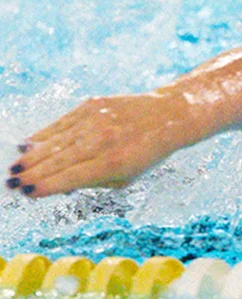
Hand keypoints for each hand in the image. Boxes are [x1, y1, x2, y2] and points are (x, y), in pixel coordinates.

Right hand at [8, 93, 189, 197]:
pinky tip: (28, 144)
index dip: (46, 186)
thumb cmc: (146, 153)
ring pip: (56, 140)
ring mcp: (97, 119)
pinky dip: (45, 134)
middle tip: (11, 183)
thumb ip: (92, 182)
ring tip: (15, 167)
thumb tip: (55, 185)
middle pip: (59, 160)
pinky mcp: (93, 104)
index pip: (71, 177)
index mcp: (114, 162)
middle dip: (32, 173)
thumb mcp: (125, 177)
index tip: (26, 193)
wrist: (168, 116)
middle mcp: (104, 139)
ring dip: (32, 156)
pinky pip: (63, 122)